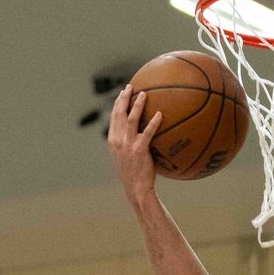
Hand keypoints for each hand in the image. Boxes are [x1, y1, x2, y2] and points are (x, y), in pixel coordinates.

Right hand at [107, 85, 163, 207]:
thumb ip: (128, 143)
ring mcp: (127, 144)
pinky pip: (148, 133)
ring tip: (144, 94)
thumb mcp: (125, 157)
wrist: (136, 188)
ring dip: (137, 105)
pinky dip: (154, 122)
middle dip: (124, 98)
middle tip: (130, 87)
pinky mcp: (139, 149)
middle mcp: (118, 140)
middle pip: (119, 113)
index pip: (114, 117)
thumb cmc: (134, 174)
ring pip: (131, 119)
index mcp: (113, 140)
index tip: (122, 93)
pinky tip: (160, 114)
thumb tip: (140, 132)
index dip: (118, 103)